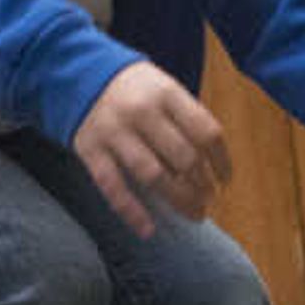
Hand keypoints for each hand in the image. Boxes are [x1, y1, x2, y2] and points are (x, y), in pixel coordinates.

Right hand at [70, 60, 227, 233]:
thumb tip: (212, 167)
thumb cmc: (135, 90)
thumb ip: (188, 120)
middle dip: (202, 186)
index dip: (222, 162)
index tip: (225, 179)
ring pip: (152, 175)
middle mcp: (140, 111)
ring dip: (178, 199)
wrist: (79, 73)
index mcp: (166, 93)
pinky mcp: (89, 149)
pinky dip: (131, 211)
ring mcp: (113, 131)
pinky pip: (112, 186)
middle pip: (184, 158)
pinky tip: (148, 230)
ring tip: (194, 213)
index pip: (206, 132)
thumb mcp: (165, 89)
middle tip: (208, 199)